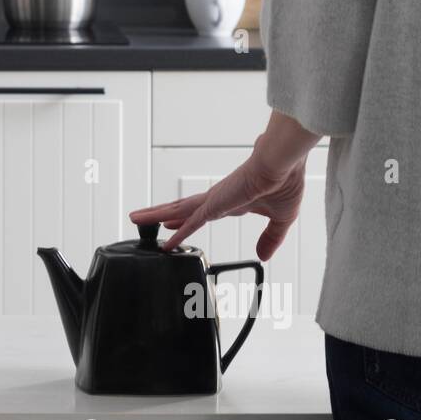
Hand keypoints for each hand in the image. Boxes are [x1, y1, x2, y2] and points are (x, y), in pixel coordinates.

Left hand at [129, 150, 306, 260]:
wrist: (283, 163)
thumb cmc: (285, 181)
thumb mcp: (281, 218)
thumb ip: (271, 237)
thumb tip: (263, 255)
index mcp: (233, 201)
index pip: (202, 212)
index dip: (186, 219)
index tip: (173, 224)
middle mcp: (217, 200)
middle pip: (182, 209)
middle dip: (163, 215)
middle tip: (144, 220)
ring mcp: (213, 201)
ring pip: (177, 211)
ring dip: (156, 216)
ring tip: (135, 219)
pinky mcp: (214, 204)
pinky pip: (190, 222)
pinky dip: (177, 232)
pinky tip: (165, 239)